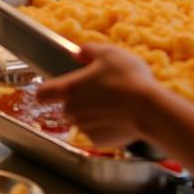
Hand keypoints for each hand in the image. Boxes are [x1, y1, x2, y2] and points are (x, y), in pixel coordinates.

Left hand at [36, 43, 158, 147]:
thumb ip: (88, 50)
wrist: (151, 110)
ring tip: (114, 103)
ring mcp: (85, 128)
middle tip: (100, 90)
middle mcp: (73, 111)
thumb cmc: (128, 78)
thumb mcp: (109, 53)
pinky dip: (104, 127)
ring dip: (92, 114)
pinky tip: (119, 118)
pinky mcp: (99, 142)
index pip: (42, 93)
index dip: (44, 91)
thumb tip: (78, 52)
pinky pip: (96, 133)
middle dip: (79, 100)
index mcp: (70, 88)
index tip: (49, 90)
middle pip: (67, 106)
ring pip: (82, 120)